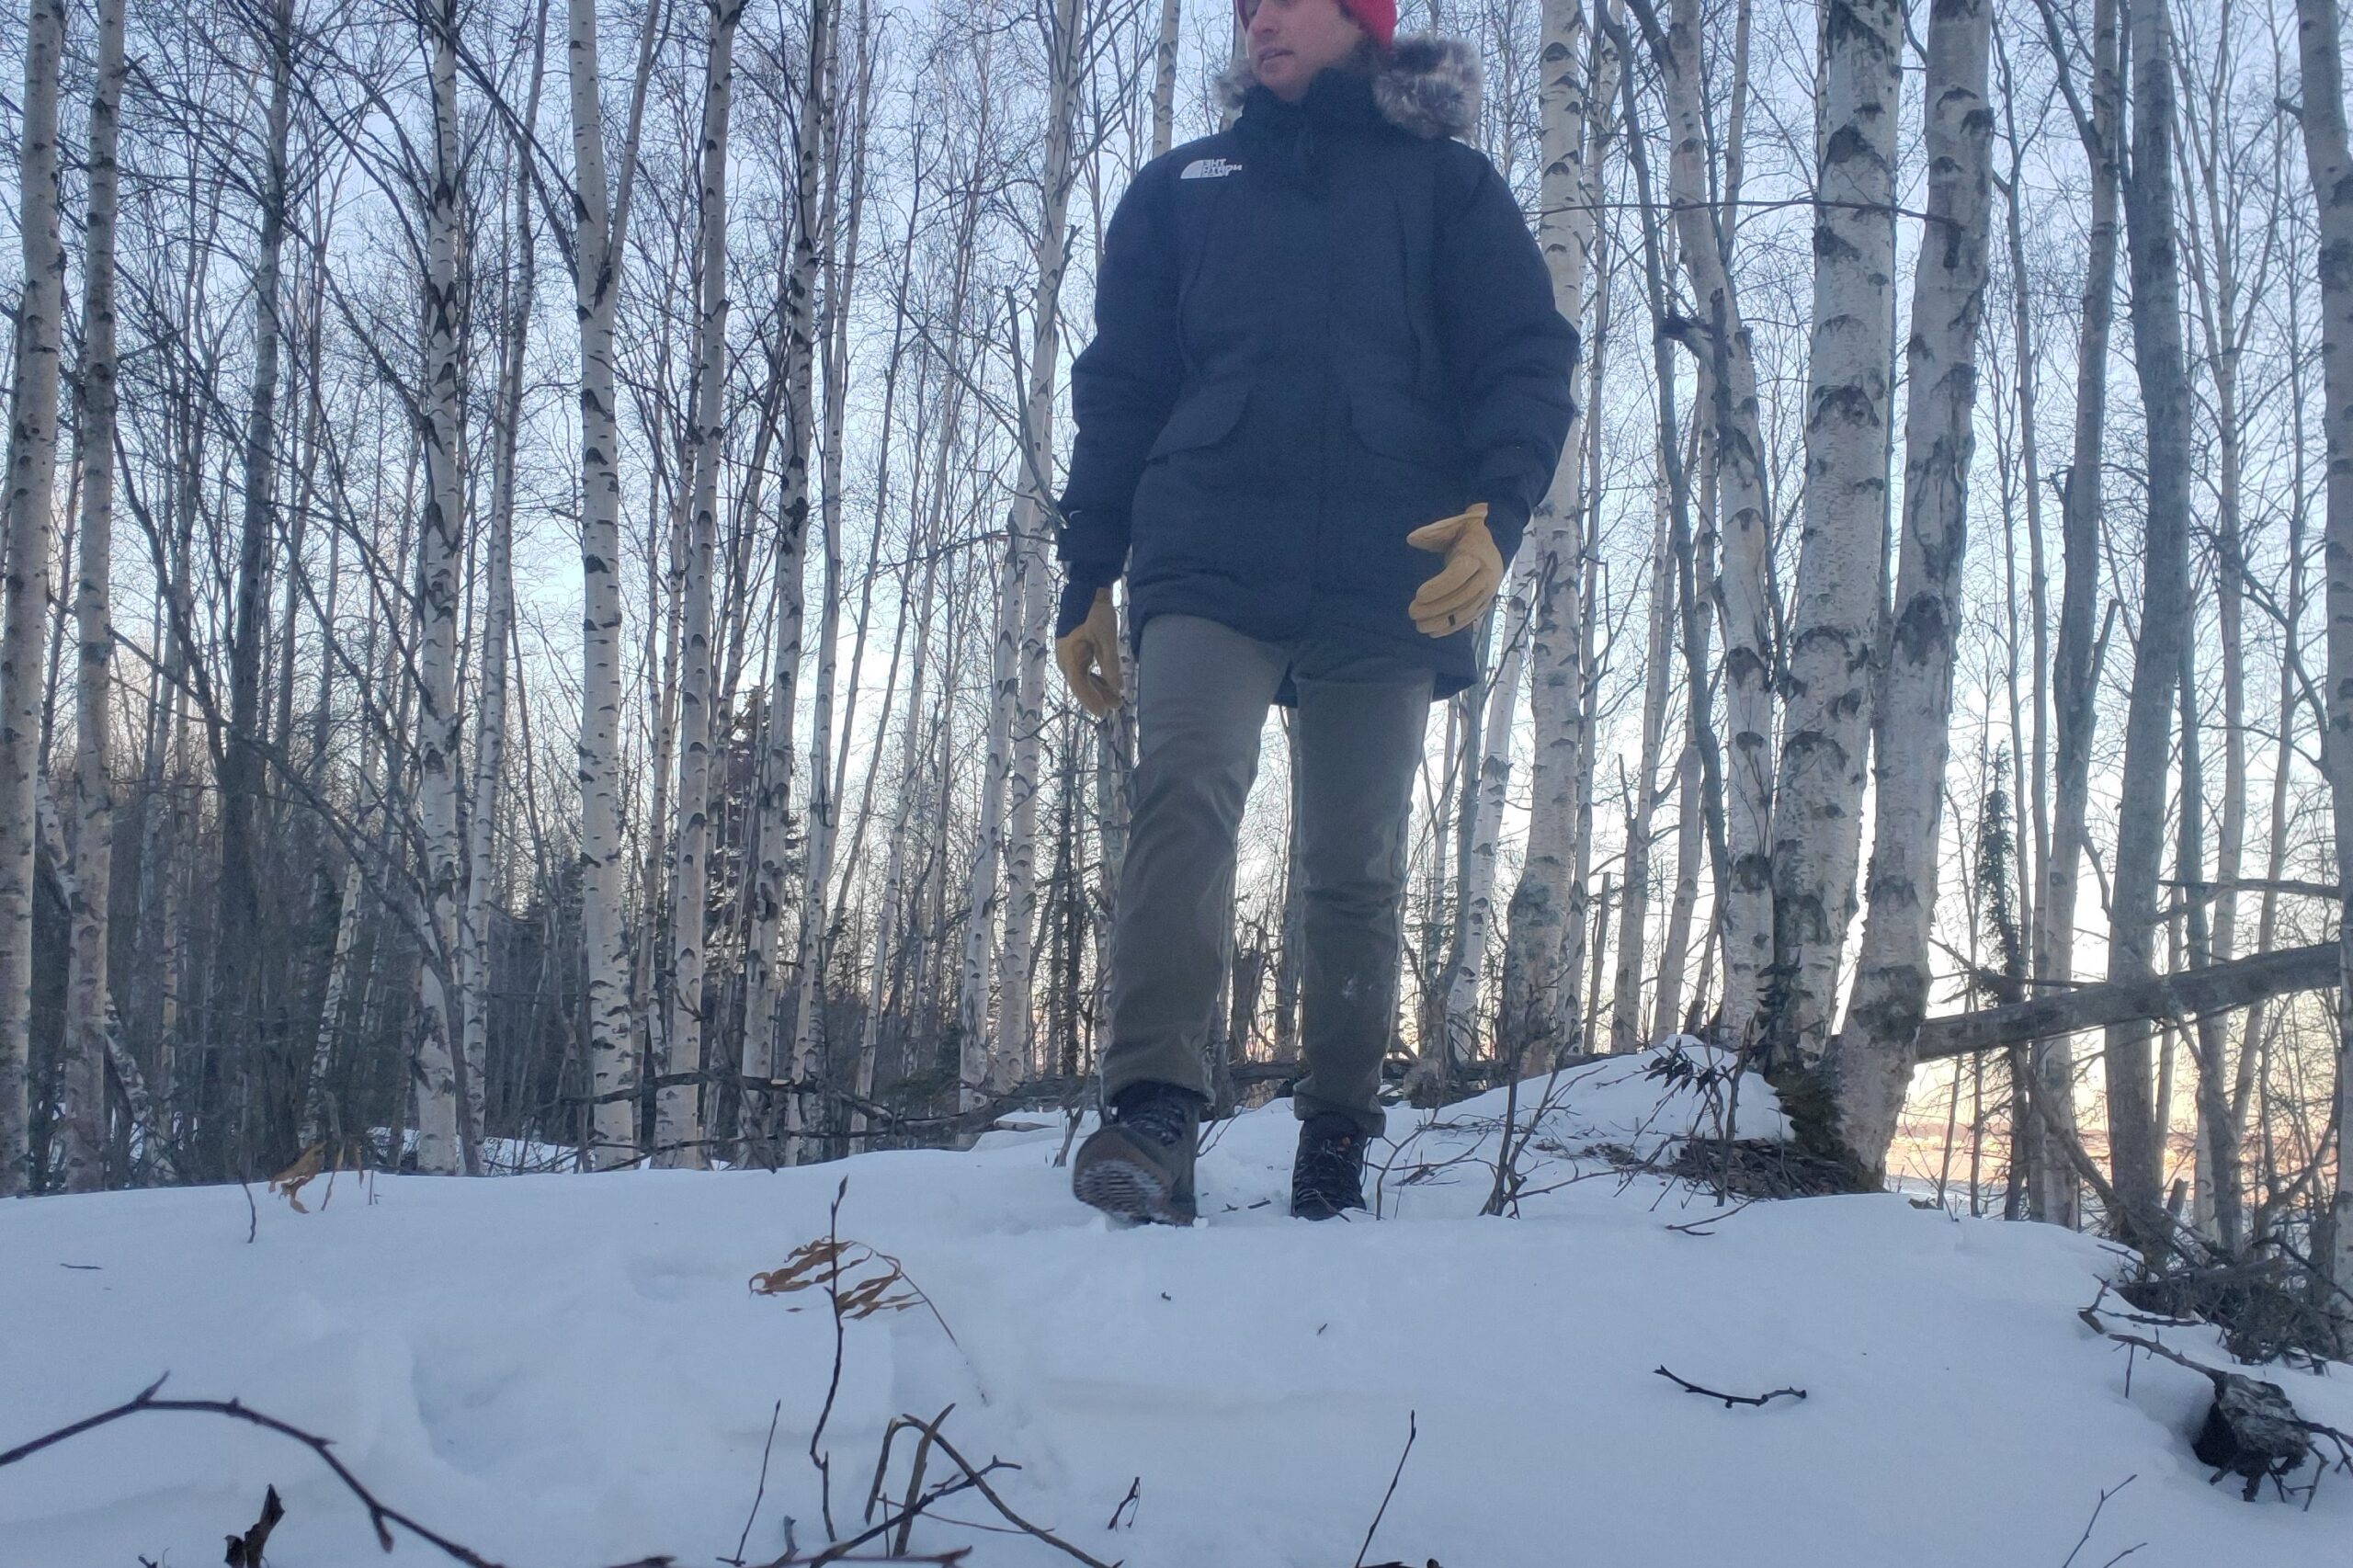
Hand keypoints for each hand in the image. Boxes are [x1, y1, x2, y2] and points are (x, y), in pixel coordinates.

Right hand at [1054, 586, 1125, 716]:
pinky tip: (1106, 682)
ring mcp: (1067, 655)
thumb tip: (1117, 687)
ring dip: (1097, 688)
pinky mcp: (1072, 650)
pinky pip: (1082, 670)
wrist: (1086, 590)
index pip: (1080, 686)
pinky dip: (1094, 677)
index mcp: (1071, 657)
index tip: (1104, 712)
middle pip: (1080, 685)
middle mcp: (1065, 659)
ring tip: (1115, 696)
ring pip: (1081, 678)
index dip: (1091, 700)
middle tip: (1117, 705)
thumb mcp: (1107, 639)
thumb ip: (1111, 665)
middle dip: (1097, 696)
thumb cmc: (1096, 613)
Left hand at [1405, 502, 1503, 636]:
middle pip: (1463, 596)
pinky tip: (1433, 632)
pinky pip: (1469, 618)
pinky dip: (1452, 627)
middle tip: (1412, 613)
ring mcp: (1488, 592)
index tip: (1418, 595)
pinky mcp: (1485, 604)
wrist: (1491, 547)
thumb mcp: (1453, 526)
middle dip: (1437, 607)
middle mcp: (1486, 576)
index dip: (1440, 586)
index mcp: (1478, 555)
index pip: (1460, 573)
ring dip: (1442, 621)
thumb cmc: (1466, 535)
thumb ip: (1433, 532)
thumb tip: (1411, 539)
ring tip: (1419, 626)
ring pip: (1466, 611)